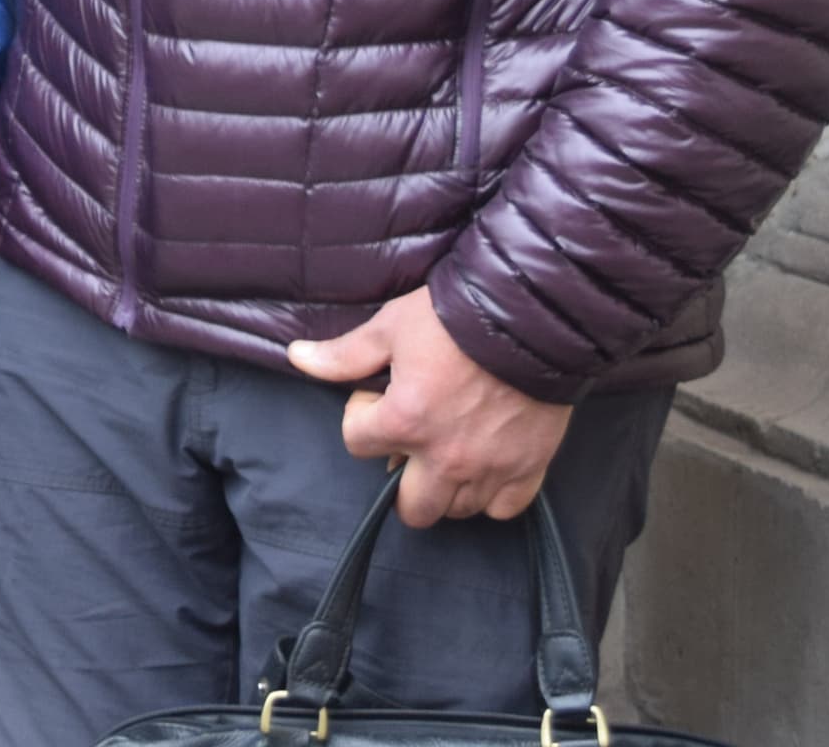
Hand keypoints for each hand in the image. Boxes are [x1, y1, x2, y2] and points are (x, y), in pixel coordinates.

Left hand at [289, 288, 573, 526]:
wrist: (530, 319)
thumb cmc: (455, 320)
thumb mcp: (391, 328)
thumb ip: (344, 354)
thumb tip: (297, 358)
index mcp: (404, 422)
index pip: (356, 444)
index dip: (360, 417)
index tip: (378, 395)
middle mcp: (445, 458)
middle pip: (410, 507)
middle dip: (400, 478)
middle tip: (409, 443)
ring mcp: (490, 469)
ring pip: (455, 511)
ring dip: (444, 488)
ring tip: (446, 451)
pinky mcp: (529, 469)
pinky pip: (504, 509)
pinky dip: (492, 496)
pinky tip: (484, 468)